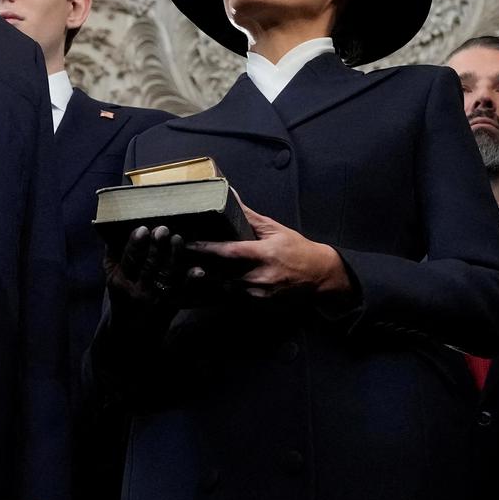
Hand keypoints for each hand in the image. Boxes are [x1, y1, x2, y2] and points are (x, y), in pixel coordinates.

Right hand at [106, 225, 210, 310]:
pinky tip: (199, 270)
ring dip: (174, 256)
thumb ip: (112, 256)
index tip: (143, 228)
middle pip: (149, 266)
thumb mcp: (111, 279)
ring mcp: (157, 298)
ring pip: (167, 275)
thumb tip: (112, 230)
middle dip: (156, 247)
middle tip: (163, 229)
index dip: (135, 245)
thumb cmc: (122, 298)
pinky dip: (190, 280)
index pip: (128, 260)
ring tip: (178, 239)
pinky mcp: (172, 305)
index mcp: (121, 281)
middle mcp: (139, 290)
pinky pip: (183, 291)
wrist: (132, 334)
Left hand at [189, 202, 350, 299]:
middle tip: (178, 259)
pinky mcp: (258, 305)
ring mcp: (259, 294)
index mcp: (264, 254)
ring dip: (208, 281)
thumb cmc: (297, 249)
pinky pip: (233, 298)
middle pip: (221, 274)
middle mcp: (260, 277)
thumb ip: (250, 217)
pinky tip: (207, 285)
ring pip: (224, 289)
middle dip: (200, 267)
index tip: (187, 243)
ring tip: (188, 271)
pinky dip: (220, 291)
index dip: (207, 248)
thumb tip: (231, 195)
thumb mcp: (276, 229)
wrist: (319, 276)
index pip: (229, 251)